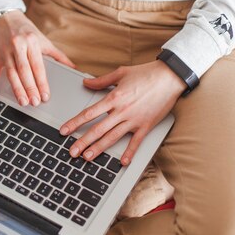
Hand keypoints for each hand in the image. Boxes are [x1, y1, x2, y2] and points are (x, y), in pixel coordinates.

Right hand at [0, 10, 75, 105]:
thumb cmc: (25, 29)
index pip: (38, 66)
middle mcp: (18, 46)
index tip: (45, 95)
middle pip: (24, 71)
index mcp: (32, 42)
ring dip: (16, 89)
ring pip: (11, 73)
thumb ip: (57, 55)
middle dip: (30, 88)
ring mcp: (5, 51)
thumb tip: (72, 67)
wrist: (4, 15)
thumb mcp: (43, 39)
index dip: (42, 82)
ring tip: (22, 101)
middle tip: (35, 102)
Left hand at [60, 60, 186, 165]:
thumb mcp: (121, 73)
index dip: (75, 123)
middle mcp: (122, 111)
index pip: (89, 113)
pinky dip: (129, 153)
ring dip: (99, 149)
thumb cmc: (146, 73)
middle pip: (98, 129)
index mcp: (113, 97)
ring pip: (112, 137)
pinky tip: (122, 162)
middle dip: (82, 142)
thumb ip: (101, 80)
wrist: (170, 77)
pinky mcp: (146, 125)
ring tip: (87, 157)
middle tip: (71, 152)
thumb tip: (86, 82)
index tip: (64, 131)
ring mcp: (134, 120)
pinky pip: (136, 142)